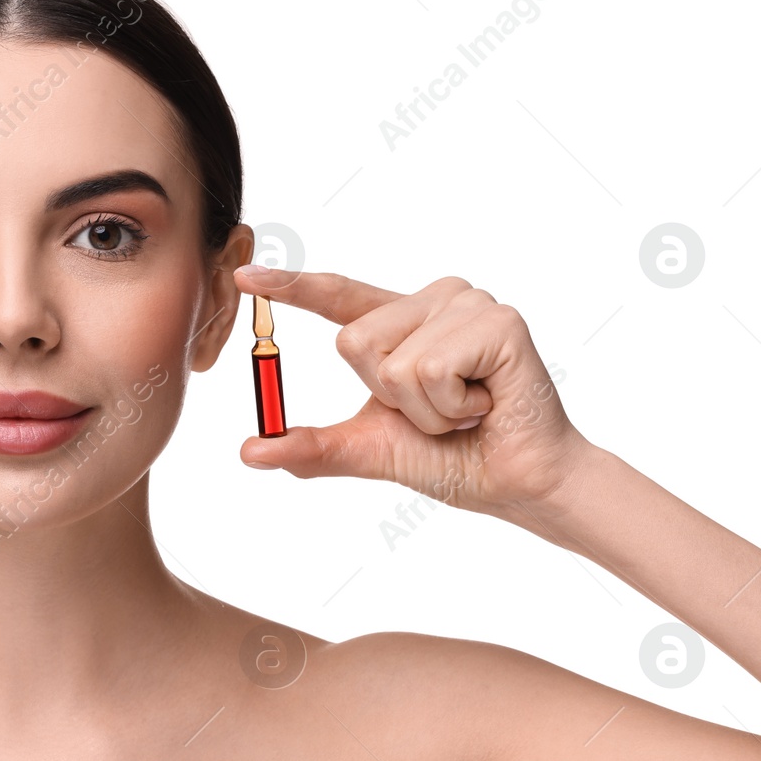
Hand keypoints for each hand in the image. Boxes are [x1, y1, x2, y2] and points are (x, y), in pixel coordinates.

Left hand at [234, 266, 592, 519]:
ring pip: (393, 362)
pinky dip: (452, 408)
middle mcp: (433, 299)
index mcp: (400, 320)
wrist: (515, 484)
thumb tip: (249, 452)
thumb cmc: (452, 458)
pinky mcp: (498, 322)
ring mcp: (468, 305)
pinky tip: (486, 404)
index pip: (338, 297)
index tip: (246, 277)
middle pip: (354, 342)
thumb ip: (312, 446)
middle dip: (388, 398)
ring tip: (467, 409)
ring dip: (425, 410)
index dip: (293, 287)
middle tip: (440, 411)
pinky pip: (432, 370)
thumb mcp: (368, 449)